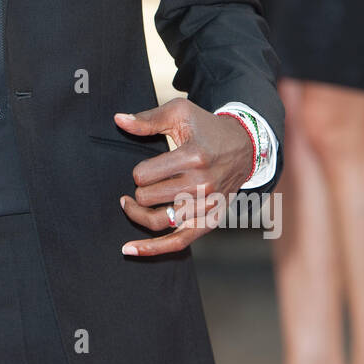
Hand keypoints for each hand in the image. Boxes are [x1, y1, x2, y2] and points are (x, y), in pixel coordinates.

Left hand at [114, 98, 253, 257]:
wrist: (245, 147)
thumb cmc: (207, 128)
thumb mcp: (180, 113)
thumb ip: (147, 119)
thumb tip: (118, 120)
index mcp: (193, 156)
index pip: (143, 175)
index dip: (138, 172)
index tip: (146, 168)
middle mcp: (203, 183)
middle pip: (148, 198)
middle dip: (139, 190)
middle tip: (143, 183)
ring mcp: (208, 205)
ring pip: (158, 220)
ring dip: (139, 213)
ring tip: (130, 204)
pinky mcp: (211, 220)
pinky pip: (178, 241)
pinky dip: (153, 249)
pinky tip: (130, 249)